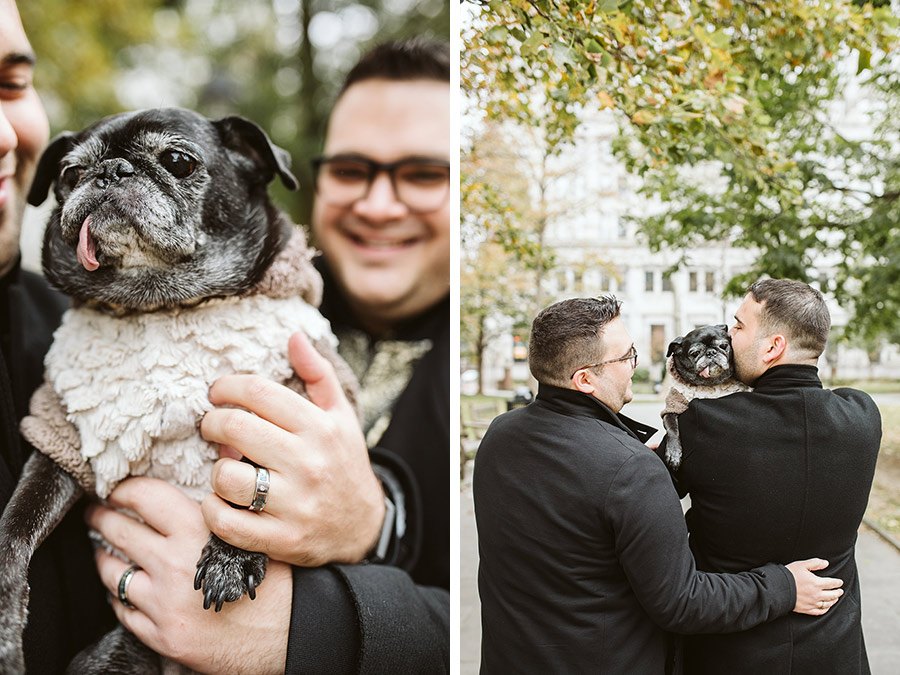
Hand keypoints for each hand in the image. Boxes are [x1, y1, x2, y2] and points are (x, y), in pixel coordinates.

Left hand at [87, 478, 291, 674]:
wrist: (289, 633)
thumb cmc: (278, 580)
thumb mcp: (255, 530)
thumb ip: (224, 507)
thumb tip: (205, 481)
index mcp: (199, 532)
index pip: (145, 497)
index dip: (125, 489)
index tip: (118, 488)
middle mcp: (175, 565)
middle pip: (119, 531)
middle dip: (101, 517)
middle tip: (97, 512)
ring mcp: (163, 604)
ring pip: (113, 571)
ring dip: (104, 556)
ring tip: (104, 549)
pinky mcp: (160, 635)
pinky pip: (123, 610)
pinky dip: (121, 595)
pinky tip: (126, 586)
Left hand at [200, 331, 384, 565]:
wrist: (364, 526)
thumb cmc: (343, 462)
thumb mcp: (340, 415)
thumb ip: (317, 374)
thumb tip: (293, 336)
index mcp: (320, 427)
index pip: (258, 393)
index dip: (227, 387)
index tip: (218, 393)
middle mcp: (308, 463)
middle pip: (236, 428)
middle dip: (212, 422)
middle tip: (212, 425)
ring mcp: (295, 504)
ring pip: (226, 476)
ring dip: (215, 468)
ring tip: (224, 465)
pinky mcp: (282, 539)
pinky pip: (227, 522)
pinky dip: (213, 509)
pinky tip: (220, 500)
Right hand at [786, 558, 843, 615]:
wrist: (779, 588)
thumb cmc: (789, 576)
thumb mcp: (801, 565)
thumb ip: (815, 563)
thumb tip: (825, 563)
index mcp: (817, 583)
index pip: (832, 583)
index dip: (837, 583)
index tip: (840, 582)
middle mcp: (817, 594)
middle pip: (832, 595)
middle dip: (838, 592)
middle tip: (840, 591)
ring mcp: (812, 603)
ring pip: (827, 604)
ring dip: (833, 601)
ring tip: (835, 599)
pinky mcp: (807, 609)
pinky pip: (819, 611)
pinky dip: (825, 609)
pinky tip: (826, 607)